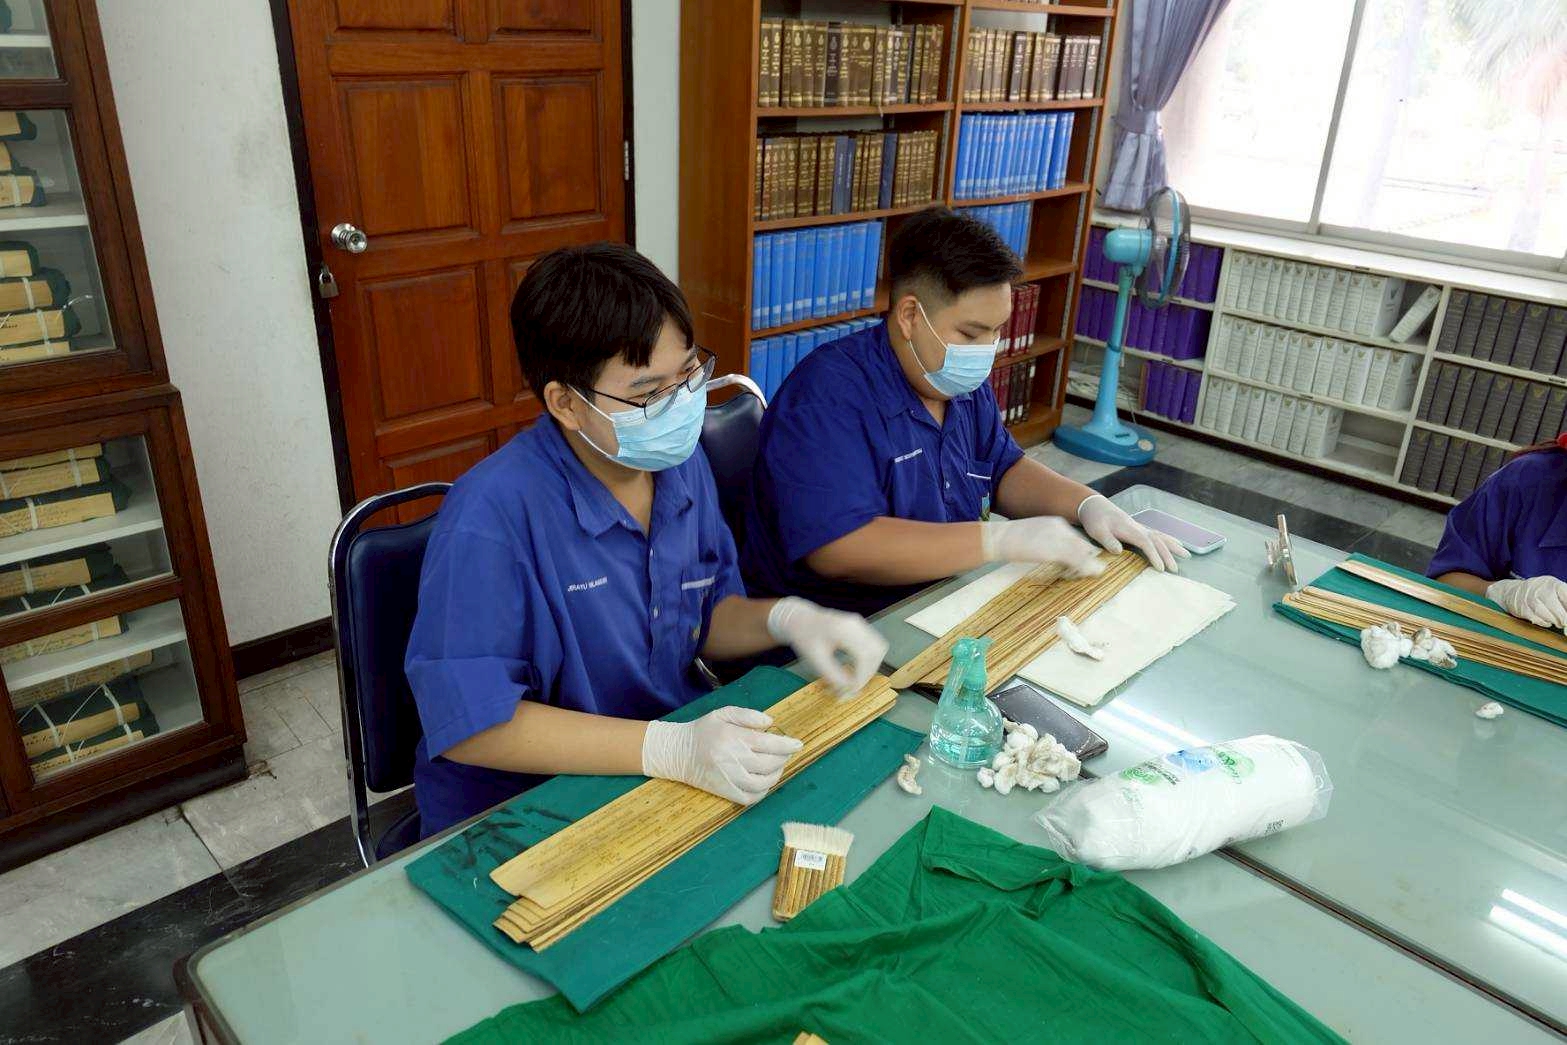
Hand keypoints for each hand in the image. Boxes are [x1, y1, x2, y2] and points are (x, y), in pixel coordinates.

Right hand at [641, 705, 802, 804]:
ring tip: (777, 767)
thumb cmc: (703, 730)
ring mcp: (728, 778)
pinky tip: (764, 782)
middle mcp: (732, 759)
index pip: (768, 743)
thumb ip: (748, 715)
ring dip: (776, 776)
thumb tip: (770, 722)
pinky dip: (762, 792)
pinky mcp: (723, 792)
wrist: (677, 753)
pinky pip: (749, 798)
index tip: (798, 744)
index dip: (787, 745)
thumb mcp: (723, 713)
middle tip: (785, 753)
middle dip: (783, 759)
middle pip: (769, 764)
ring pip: (762, 783)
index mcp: (733, 738)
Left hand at [768, 597, 888, 697]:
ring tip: (856, 678)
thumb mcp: (815, 660)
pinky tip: (856, 668)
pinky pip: (874, 645)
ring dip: (871, 666)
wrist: (799, 619)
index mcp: (843, 629)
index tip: (853, 689)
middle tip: (855, 685)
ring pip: (879, 648)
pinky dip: (869, 659)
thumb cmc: (804, 637)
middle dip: (869, 672)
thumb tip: (850, 689)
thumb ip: (833, 675)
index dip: (863, 675)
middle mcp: (856, 624)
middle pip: (877, 651)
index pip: (865, 655)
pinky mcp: (861, 627)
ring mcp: (860, 624)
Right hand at [980, 516, 1102, 576]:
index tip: (1082, 563)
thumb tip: (1053, 556)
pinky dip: (1085, 569)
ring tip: (1092, 574)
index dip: (1081, 552)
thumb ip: (1045, 544)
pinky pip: (1078, 561)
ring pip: (1083, 553)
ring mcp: (1059, 538)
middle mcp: (1061, 528)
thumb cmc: (1009, 541)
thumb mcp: (1031, 539)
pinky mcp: (1056, 551)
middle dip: (1087, 559)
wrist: (998, 538)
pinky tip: (1086, 575)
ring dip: (1089, 565)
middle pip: (1083, 544)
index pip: (1076, 538)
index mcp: (1055, 523)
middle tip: (1089, 571)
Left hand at [1076, 494, 1188, 572]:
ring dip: (1174, 546)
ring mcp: (1140, 527)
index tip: (1160, 568)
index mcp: (1129, 530)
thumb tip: (1119, 551)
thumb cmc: (1095, 520)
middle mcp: (1138, 528)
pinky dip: (1169, 539)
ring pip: (1161, 536)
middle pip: (1157, 541)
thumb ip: (1107, 540)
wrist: (1094, 506)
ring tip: (1187, 556)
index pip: (1146, 543)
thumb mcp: (1097, 530)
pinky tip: (1177, 543)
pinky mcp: (1140, 528)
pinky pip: (1158, 534)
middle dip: (1167, 555)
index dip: (1154, 555)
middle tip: (1175, 570)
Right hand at [1485, 576, 1566, 629]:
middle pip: (1555, 606)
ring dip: (1554, 621)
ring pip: (1546, 614)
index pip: (1566, 593)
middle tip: (1565, 622)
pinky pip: (1537, 619)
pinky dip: (1544, 622)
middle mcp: (1539, 588)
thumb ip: (1565, 601)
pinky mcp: (1521, 608)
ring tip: (1557, 621)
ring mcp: (1528, 598)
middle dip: (1563, 618)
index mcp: (1552, 583)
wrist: (1512, 592)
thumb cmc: (1540, 593)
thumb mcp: (1554, 590)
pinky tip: (1546, 620)